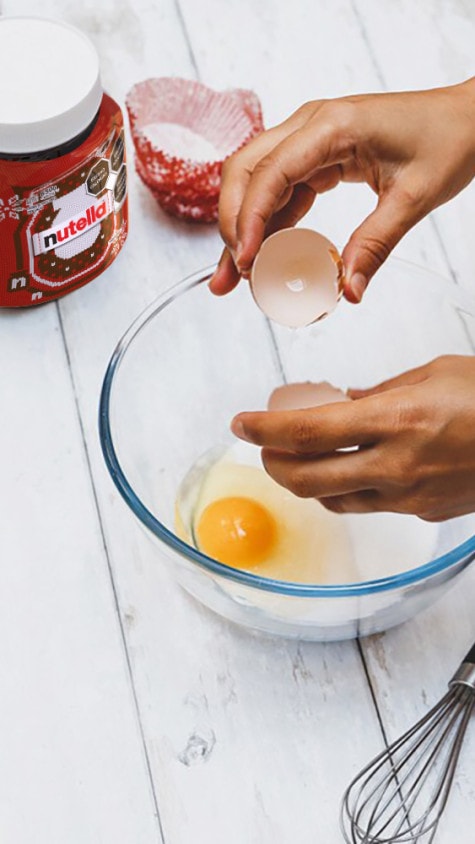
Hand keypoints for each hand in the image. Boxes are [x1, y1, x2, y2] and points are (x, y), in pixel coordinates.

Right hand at [210, 78, 474, 301]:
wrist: (468, 119)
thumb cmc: (447, 141)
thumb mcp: (415, 198)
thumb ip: (375, 244)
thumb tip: (346, 291)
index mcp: (333, 126)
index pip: (270, 172)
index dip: (250, 218)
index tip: (246, 261)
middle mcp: (311, 126)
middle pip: (246, 171)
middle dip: (231, 223)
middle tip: (235, 274)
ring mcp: (310, 139)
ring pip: (256, 182)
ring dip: (242, 228)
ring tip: (235, 278)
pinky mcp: (316, 156)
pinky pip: (280, 191)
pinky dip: (268, 225)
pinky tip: (263, 258)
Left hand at [230, 356, 474, 521]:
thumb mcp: (432, 374)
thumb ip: (380, 392)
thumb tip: (343, 401)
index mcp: (395, 419)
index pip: (307, 431)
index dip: (264, 429)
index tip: (240, 422)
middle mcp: (396, 464)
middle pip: (307, 479)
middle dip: (273, 464)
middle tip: (262, 445)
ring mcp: (410, 497)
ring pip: (334, 500)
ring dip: (306, 481)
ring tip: (296, 460)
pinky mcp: (424, 513)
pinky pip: (371, 506)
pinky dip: (349, 489)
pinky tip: (351, 470)